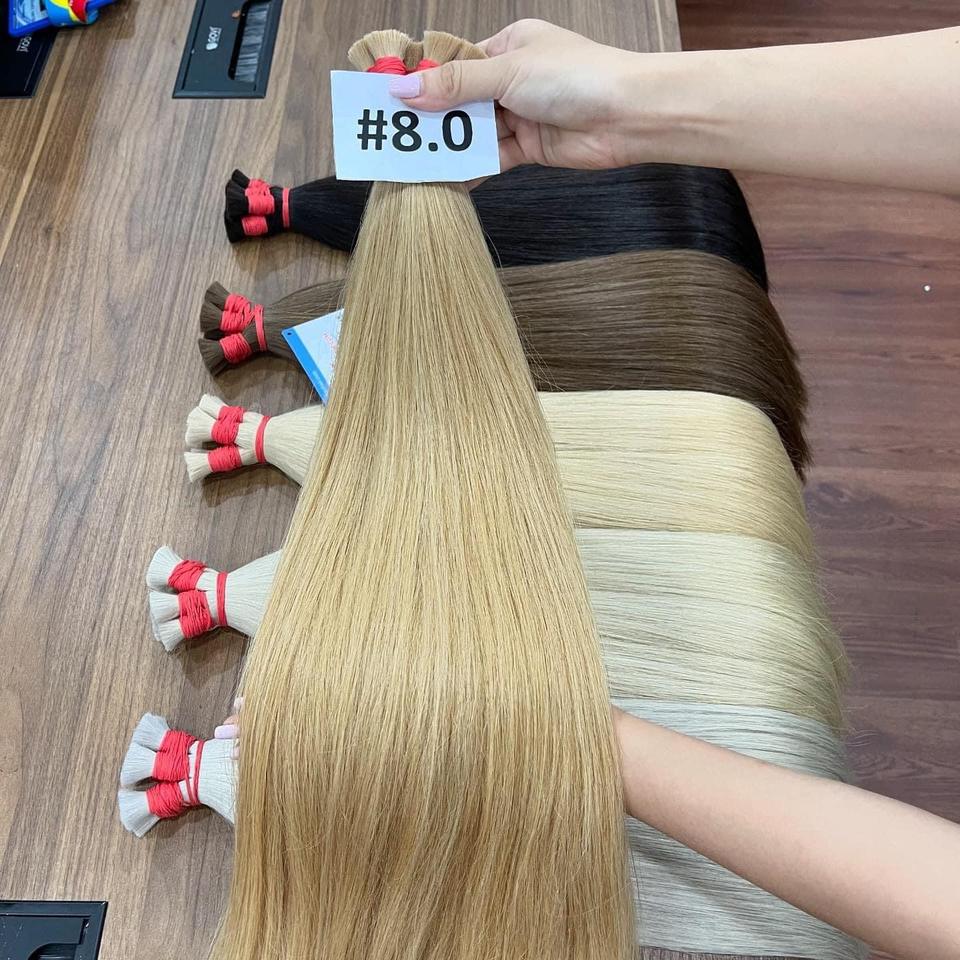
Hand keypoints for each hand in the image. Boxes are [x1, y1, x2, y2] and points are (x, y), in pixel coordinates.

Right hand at [388, 20, 645, 170]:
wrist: (629, 116)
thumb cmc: (577, 77)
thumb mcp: (508, 72)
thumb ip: (456, 84)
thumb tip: (406, 89)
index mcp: (508, 46)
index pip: (455, 63)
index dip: (424, 82)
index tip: (391, 99)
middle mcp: (512, 80)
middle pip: (460, 100)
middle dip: (432, 119)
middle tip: (395, 137)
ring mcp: (520, 115)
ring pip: (474, 132)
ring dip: (449, 147)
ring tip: (414, 162)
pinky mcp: (529, 148)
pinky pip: (491, 159)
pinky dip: (471, 169)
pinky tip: (446, 179)